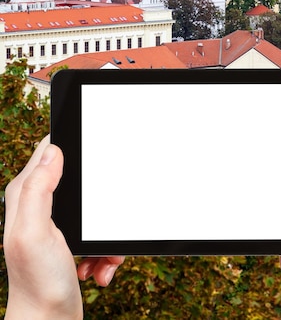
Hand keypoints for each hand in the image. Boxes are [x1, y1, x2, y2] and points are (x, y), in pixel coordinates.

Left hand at [4, 136, 123, 319]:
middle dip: (99, 201)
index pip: (50, 148)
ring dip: (105, 233)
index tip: (93, 157)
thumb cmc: (38, 283)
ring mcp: (56, 223)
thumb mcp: (35, 231)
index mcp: (26, 193)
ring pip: (96, 208)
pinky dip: (106, 251)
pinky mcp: (72, 240)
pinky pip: (100, 233)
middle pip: (81, 179)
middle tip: (99, 225)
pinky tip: (99, 267)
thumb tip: (52, 150)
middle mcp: (38, 204)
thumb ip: (38, 189)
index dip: (72, 147)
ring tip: (100, 256)